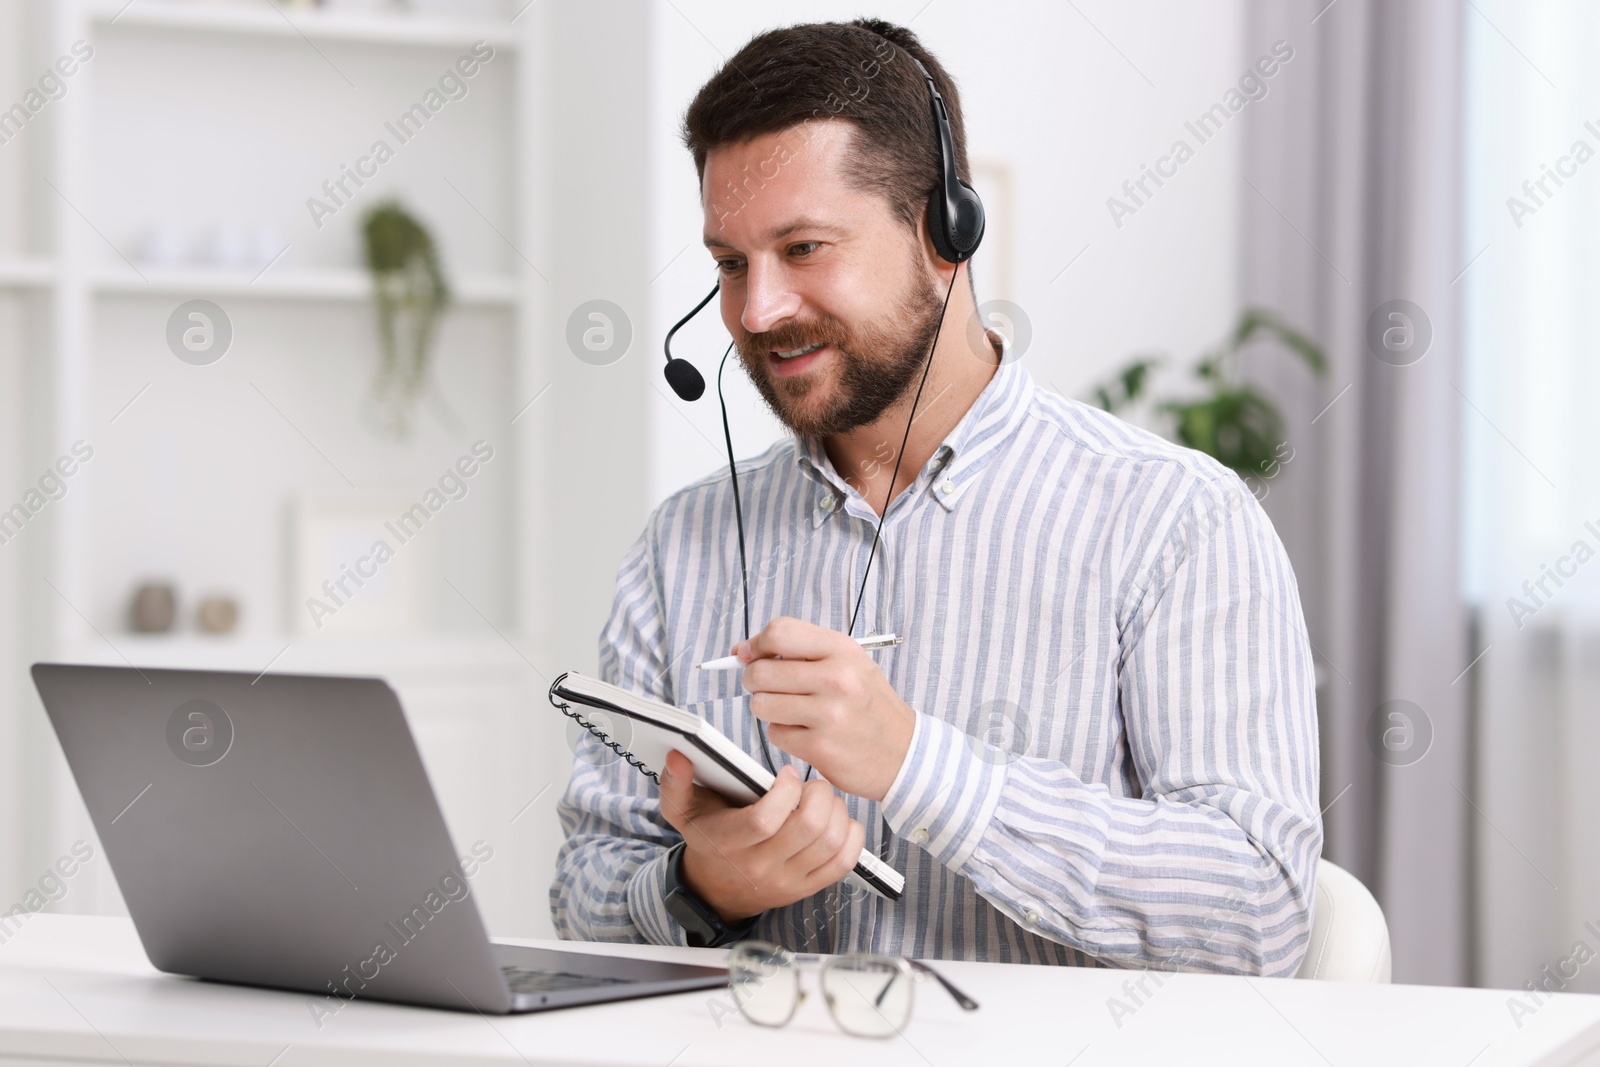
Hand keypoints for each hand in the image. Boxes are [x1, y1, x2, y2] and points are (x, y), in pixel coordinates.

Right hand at [656, 749, 865, 922]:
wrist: (717, 889)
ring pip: (831, 842)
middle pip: (808, 828)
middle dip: (819, 795)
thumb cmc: (708, 839)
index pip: (766, 820)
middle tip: (812, 785)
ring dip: (836, 811)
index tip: (787, 774)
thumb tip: (677, 756)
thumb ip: (676, 783)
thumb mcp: (682, 811)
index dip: (785, 791)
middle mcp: (761, 865)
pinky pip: (844, 863)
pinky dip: (850, 836)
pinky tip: (838, 821)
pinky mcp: (808, 888)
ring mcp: (788, 880)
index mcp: (730, 842)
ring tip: (823, 800)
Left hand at [733, 617, 915, 800]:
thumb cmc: (869, 705)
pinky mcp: (820, 747)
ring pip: (761, 704)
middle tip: (771, 689)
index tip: (750, 655)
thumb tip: (742, 650)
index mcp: (842, 650)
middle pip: (761, 671)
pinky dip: (783, 734)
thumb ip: (800, 651)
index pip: (779, 632)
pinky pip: (775, 733)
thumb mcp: (848, 664)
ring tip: (793, 712)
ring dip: (768, 710)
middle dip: (755, 681)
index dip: (756, 644)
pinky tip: (806, 733)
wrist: (903, 753)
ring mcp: (829, 714)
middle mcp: (837, 678)